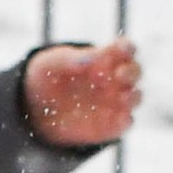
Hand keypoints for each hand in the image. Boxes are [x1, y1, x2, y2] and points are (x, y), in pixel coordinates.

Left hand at [24, 39, 140, 147]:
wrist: (36, 109)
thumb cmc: (48, 78)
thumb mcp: (51, 64)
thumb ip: (70, 59)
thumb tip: (91, 58)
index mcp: (105, 58)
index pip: (126, 48)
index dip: (126, 48)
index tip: (119, 50)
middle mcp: (115, 79)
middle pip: (136, 72)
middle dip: (132, 72)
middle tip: (119, 75)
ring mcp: (114, 102)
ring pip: (135, 98)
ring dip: (133, 97)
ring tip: (122, 97)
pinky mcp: (109, 124)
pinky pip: (124, 124)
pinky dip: (125, 122)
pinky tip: (119, 120)